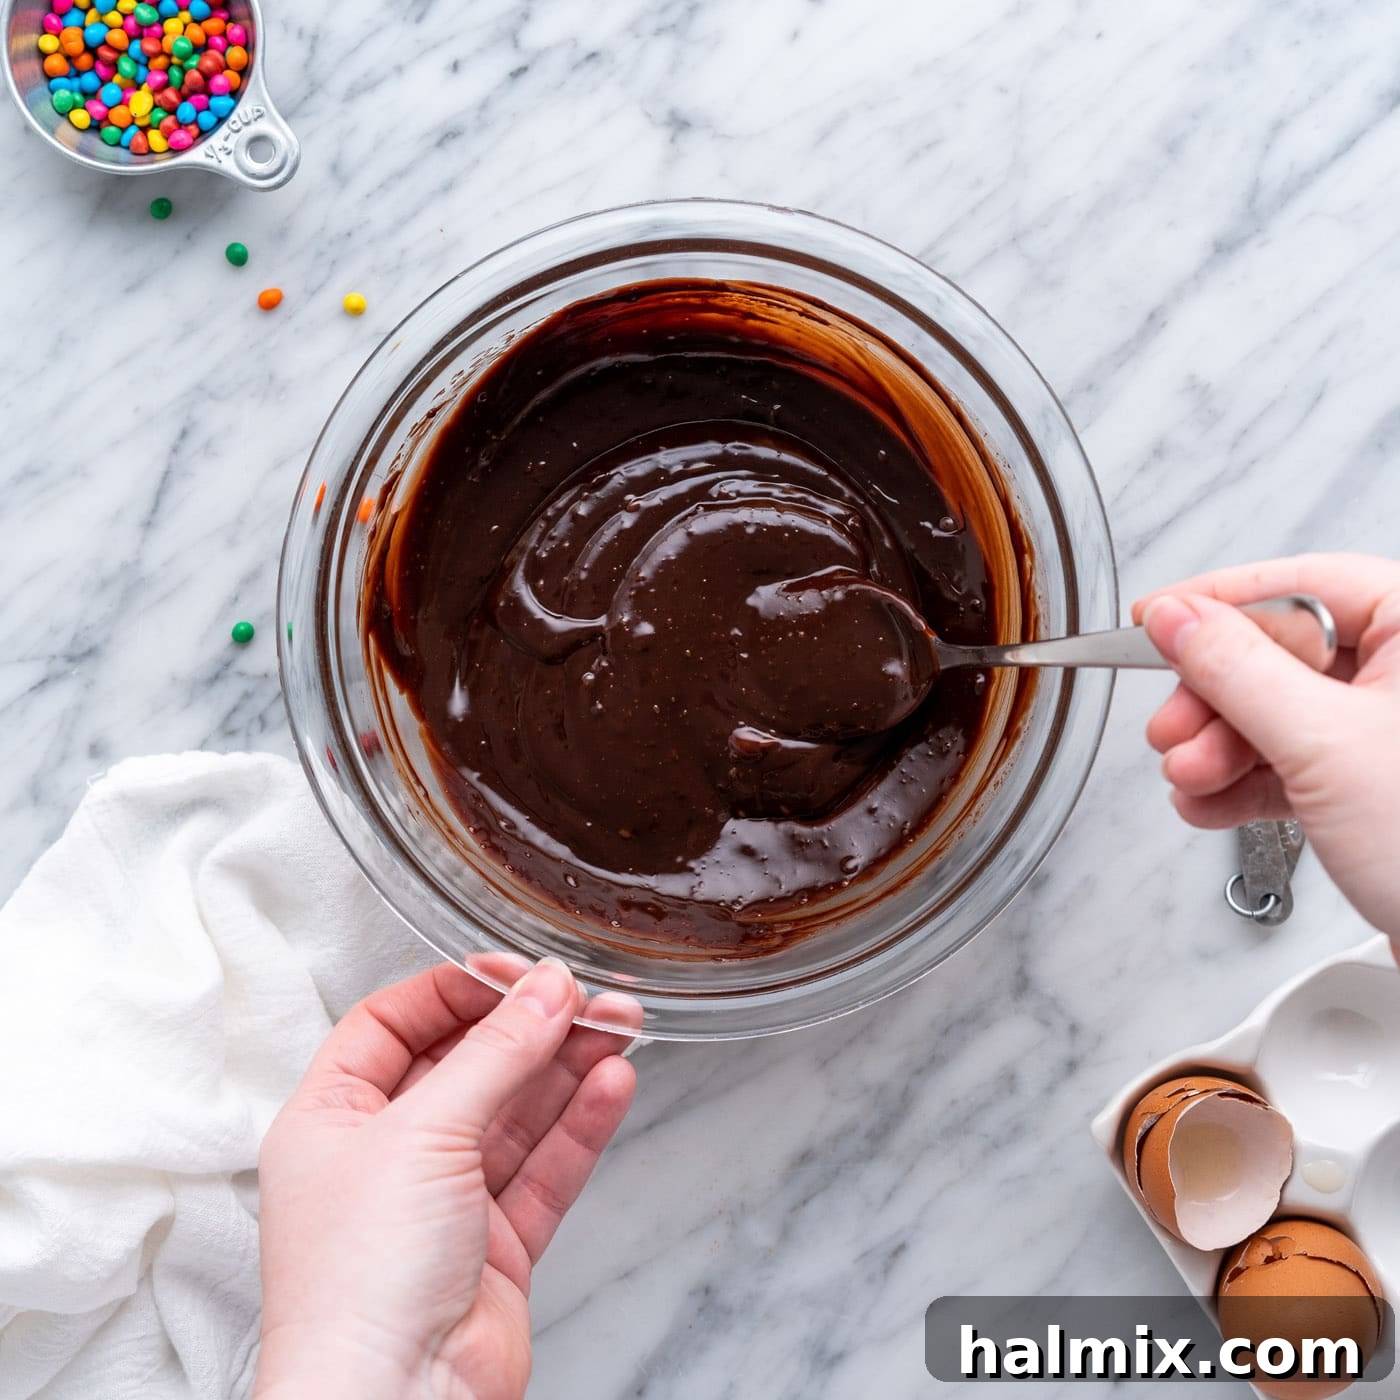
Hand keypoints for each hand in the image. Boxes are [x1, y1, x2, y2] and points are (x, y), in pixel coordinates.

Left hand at [252, 957, 638, 1399]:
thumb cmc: (357, 1286)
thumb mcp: (422, 1134)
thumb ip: (494, 1055)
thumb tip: (543, 992)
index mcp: (331, 1120)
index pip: (394, 1025)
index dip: (455, 993)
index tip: (515, 973)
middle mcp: (384, 1158)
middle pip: (466, 1066)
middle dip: (530, 1028)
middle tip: (587, 996)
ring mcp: (443, 1204)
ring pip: (516, 1114)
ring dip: (567, 1069)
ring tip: (619, 1026)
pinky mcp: (495, 1247)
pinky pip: (544, 1168)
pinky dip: (580, 1125)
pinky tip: (610, 1086)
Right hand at [1135, 553, 1399, 943]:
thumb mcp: (1322, 743)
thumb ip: (1237, 670)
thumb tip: (1176, 620)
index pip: (1303, 586)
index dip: (1219, 602)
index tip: (1155, 620)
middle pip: (1280, 655)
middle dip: (1213, 702)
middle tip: (1170, 729)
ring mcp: (1390, 735)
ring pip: (1278, 714)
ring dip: (1219, 750)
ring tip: (1190, 780)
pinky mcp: (1374, 787)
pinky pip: (1292, 764)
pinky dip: (1243, 784)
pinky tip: (1209, 802)